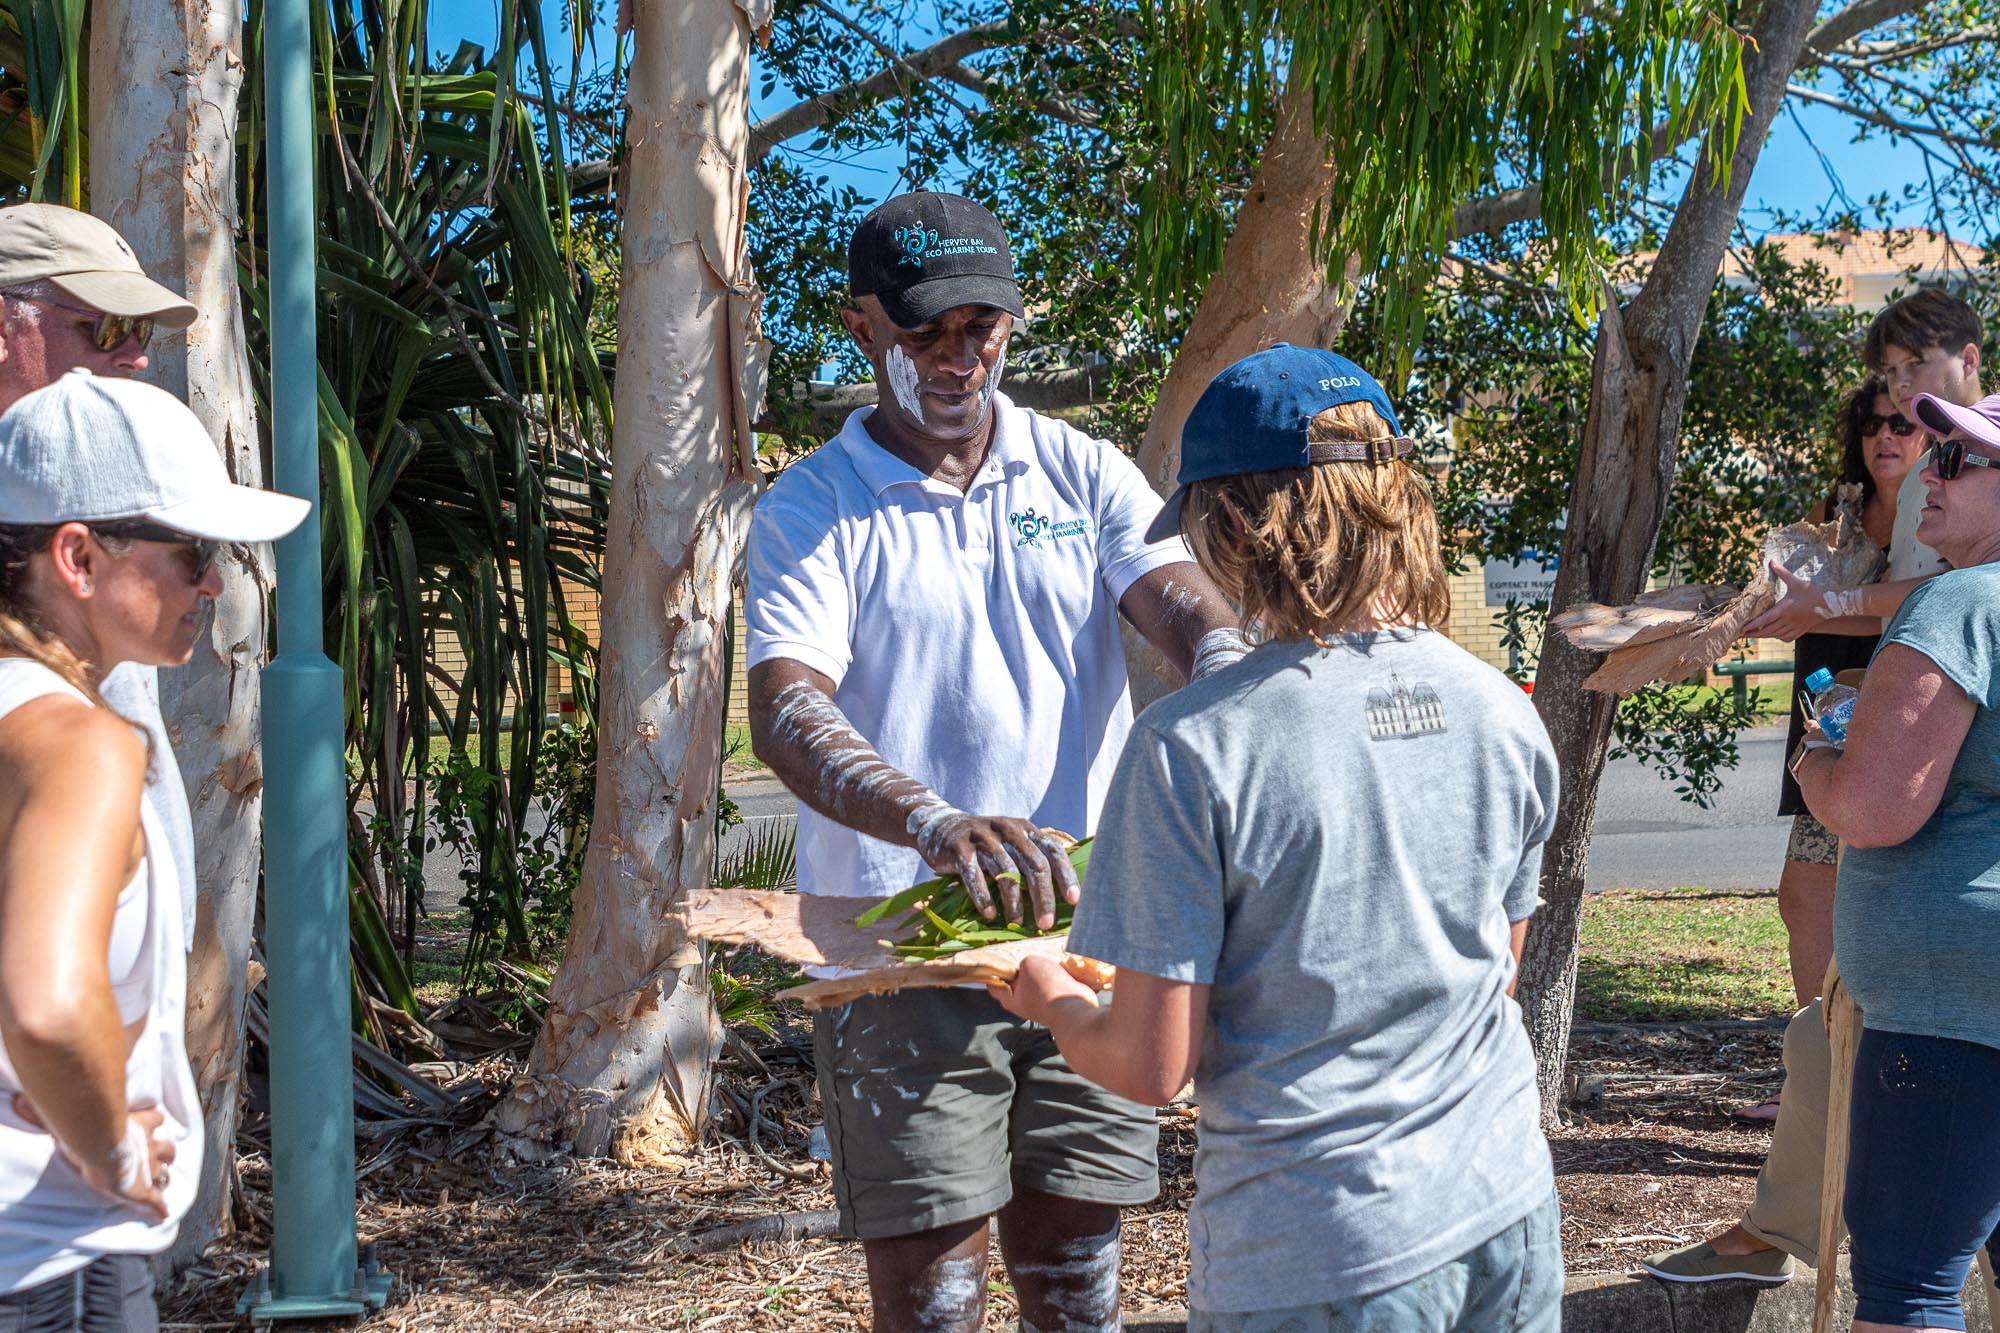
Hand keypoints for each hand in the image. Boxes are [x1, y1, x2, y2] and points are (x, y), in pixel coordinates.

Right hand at [14, 1099, 172, 1220]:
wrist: (102, 1153)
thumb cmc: (90, 1133)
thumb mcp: (73, 1119)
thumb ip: (47, 1113)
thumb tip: (18, 1101)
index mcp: (139, 1125)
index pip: (156, 1117)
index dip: (153, 1120)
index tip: (151, 1120)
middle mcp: (148, 1144)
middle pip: (167, 1145)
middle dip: (164, 1149)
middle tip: (158, 1154)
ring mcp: (149, 1167)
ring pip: (168, 1165)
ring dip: (164, 1170)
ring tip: (160, 1177)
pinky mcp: (144, 1190)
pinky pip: (156, 1200)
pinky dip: (159, 1207)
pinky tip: (163, 1213)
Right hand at [907, 803, 1079, 928]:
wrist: (939, 826)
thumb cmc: (984, 844)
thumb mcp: (1011, 843)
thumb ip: (1032, 860)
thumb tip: (1061, 896)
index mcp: (1025, 829)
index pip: (1053, 851)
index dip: (1065, 876)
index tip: (1074, 901)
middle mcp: (1007, 829)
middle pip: (1034, 864)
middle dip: (1043, 897)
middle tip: (1046, 923)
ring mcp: (983, 837)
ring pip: (1006, 872)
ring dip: (1014, 902)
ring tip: (1017, 924)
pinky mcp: (960, 848)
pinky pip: (974, 875)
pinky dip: (984, 897)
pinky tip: (990, 915)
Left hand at [989, 954, 1100, 1023]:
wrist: (1074, 1006)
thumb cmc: (1047, 988)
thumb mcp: (1029, 963)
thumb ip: (1027, 961)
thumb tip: (1034, 965)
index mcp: (1010, 998)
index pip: (995, 986)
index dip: (993, 973)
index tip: (994, 962)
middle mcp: (1026, 1003)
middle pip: (1018, 982)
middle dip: (1022, 968)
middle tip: (1024, 954)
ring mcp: (1044, 1002)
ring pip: (1040, 981)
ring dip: (1044, 971)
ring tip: (1046, 959)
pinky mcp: (1061, 999)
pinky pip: (1058, 983)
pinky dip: (1060, 975)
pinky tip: (1062, 966)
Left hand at [1742, 558, 1865, 641]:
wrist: (1831, 603)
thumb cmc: (1812, 592)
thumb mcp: (1795, 581)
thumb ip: (1782, 572)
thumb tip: (1772, 561)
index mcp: (1784, 609)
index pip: (1764, 620)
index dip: (1752, 625)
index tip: (1742, 629)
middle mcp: (1788, 620)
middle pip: (1767, 630)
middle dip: (1753, 633)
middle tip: (1742, 634)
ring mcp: (1795, 626)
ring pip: (1776, 635)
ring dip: (1764, 635)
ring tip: (1754, 634)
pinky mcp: (1802, 630)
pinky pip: (1787, 637)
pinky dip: (1778, 637)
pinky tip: (1774, 634)